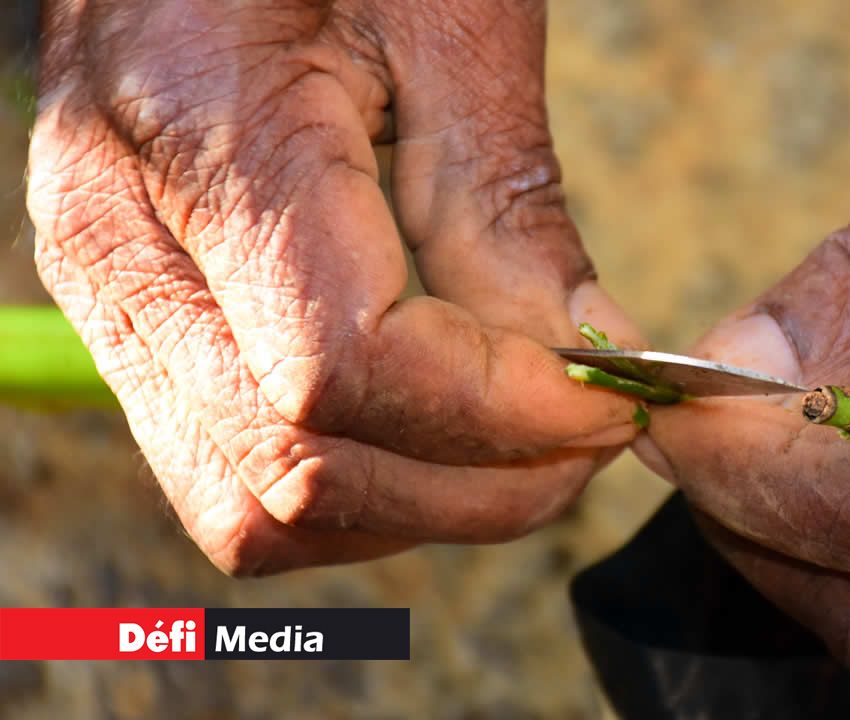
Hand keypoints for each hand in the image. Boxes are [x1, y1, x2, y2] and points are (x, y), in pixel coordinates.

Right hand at [26, 0, 642, 573]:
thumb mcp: (449, 23)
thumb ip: (504, 204)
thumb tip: (587, 355)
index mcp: (201, 140)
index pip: (348, 366)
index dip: (500, 414)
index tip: (611, 404)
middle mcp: (118, 245)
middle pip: (301, 469)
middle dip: (477, 487)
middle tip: (591, 440)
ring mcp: (112, 296)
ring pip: (256, 508)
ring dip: (417, 506)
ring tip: (525, 446)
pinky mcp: (137, 322)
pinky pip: (233, 475)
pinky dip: (356, 488)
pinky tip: (438, 431)